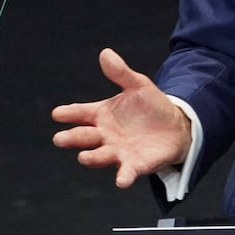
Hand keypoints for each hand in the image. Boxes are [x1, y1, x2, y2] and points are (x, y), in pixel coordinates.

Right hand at [51, 48, 192, 187]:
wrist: (176, 126)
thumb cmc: (151, 106)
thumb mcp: (138, 86)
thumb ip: (121, 73)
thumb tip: (105, 53)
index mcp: (101, 114)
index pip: (81, 113)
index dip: (69, 113)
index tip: (58, 114)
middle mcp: (105, 135)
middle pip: (84, 137)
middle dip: (72, 138)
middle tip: (60, 139)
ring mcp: (118, 152)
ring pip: (100, 156)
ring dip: (91, 158)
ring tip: (83, 157)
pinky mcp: (135, 165)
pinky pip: (126, 172)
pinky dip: (123, 177)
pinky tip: (121, 181)